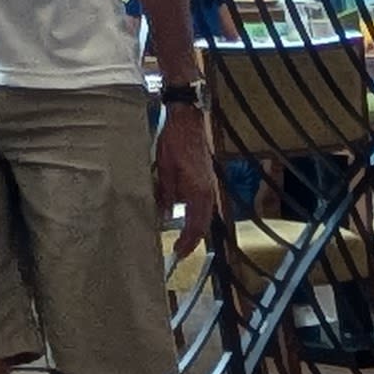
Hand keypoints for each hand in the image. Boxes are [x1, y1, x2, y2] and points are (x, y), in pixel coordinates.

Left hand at [154, 102, 217, 251]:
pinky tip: (185, 218)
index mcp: (198, 192)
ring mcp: (208, 187)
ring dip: (194, 230)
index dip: (187, 243)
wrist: (187, 120)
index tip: (178, 253)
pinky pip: (202, 206)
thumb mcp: (165, 168)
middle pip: (202, 226)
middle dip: (192, 241)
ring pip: (203, 217)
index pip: (195, 227)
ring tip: (183, 240)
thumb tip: (166, 215)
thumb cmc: (175, 140)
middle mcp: (207, 193)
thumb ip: (166, 194)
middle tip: (180, 252)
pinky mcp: (206, 182)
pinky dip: (195, 217)